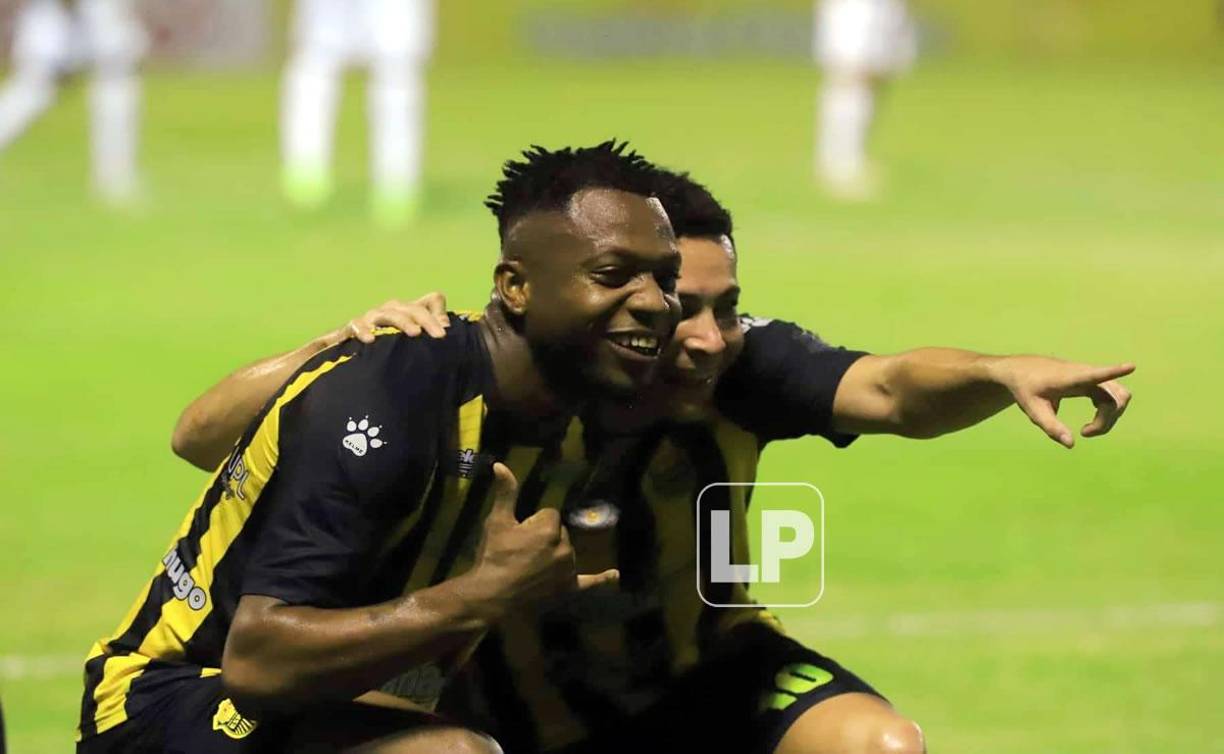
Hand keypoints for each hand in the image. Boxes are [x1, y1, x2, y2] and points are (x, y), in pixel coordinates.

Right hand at [325, 293, 450, 345]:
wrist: (349, 358)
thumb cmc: (386, 347)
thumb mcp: (412, 341)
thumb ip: (430, 330)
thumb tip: (446, 327)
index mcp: (408, 312)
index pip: (430, 302)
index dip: (438, 314)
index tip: (445, 334)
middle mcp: (391, 311)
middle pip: (411, 308)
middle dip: (427, 320)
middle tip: (440, 336)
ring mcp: (370, 318)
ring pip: (388, 313)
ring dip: (402, 322)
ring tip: (415, 334)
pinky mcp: (351, 328)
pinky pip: (356, 325)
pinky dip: (363, 330)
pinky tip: (371, 339)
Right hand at [467, 464, 618, 614]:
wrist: (493, 597)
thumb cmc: (494, 557)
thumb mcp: (497, 522)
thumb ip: (506, 493)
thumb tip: (500, 465)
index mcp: (550, 528)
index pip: (548, 515)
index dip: (532, 524)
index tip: (517, 536)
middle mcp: (565, 546)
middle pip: (559, 533)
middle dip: (544, 539)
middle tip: (521, 554)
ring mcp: (569, 569)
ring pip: (567, 553)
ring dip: (555, 555)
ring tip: (531, 569)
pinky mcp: (569, 588)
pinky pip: (590, 582)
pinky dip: (602, 579)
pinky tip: (614, 575)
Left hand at [992, 356, 1133, 447]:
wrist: (1019, 371)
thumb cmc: (1025, 389)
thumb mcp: (1033, 410)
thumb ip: (1051, 427)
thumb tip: (1071, 444)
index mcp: (1070, 378)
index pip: (1095, 374)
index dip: (1114, 370)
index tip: (1131, 366)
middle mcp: (1085, 373)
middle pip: (1115, 395)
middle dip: (1109, 418)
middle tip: (1085, 433)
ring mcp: (1090, 376)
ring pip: (1116, 397)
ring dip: (1110, 417)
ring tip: (1086, 431)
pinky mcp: (1091, 380)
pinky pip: (1110, 397)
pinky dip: (1107, 412)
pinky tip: (1092, 423)